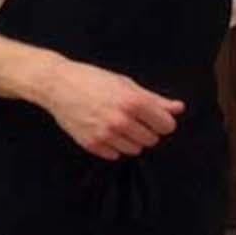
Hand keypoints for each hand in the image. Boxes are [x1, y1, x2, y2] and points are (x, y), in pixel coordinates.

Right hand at [42, 59, 182, 159]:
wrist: (56, 84)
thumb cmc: (92, 80)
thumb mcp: (126, 84)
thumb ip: (154, 99)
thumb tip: (179, 108)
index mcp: (133, 102)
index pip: (167, 126)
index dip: (161, 121)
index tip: (151, 116)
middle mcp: (121, 120)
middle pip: (152, 140)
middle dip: (145, 130)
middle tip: (130, 118)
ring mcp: (105, 134)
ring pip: (135, 150)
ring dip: (130, 140)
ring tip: (117, 125)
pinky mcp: (92, 144)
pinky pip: (115, 154)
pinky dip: (113, 145)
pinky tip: (103, 130)